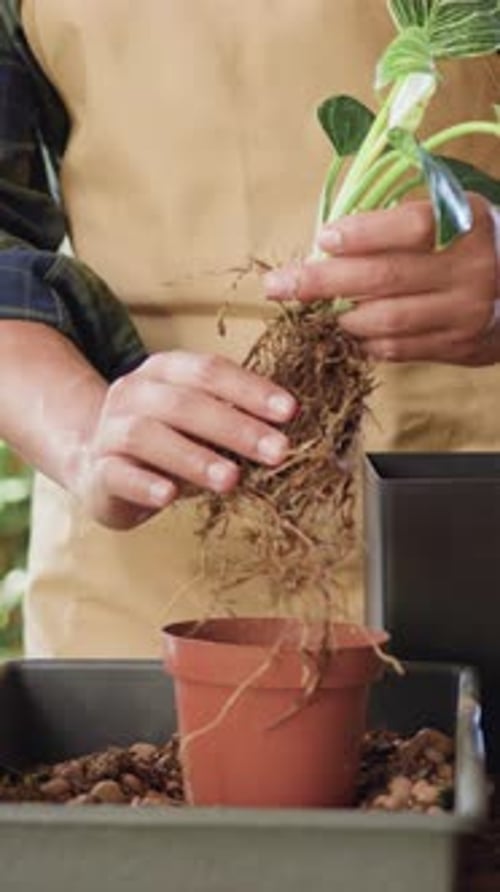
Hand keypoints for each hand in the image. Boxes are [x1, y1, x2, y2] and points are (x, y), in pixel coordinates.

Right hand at [73, 351, 296, 528]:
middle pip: (185, 403)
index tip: (290, 412)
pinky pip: (118, 474)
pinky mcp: (98, 470)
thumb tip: (288, 433)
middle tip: (278, 452)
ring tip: (231, 479)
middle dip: (236, 428)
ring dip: (194, 457)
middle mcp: (134, 392)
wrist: (101, 467)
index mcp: (164, 371)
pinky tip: (169, 496)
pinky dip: (145, 484)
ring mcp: (110, 430)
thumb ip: (234, 420)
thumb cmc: (167, 442)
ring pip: (148, 435)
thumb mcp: (201, 423)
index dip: (251, 389)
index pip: (210, 370)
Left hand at [264, 194, 498, 364]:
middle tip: (278, 284)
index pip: (410, 226)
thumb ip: (396, 221)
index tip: (322, 239)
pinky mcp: (459, 346)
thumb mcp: (447, 215)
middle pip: (385, 278)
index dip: (362, 234)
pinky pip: (398, 348)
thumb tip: (326, 239)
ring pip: (387, 320)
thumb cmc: (465, 244)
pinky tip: (346, 330)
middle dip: (323, 282)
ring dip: (340, 317)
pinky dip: (365, 340)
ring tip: (313, 310)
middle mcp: (472, 268)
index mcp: (466, 222)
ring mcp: (467, 312)